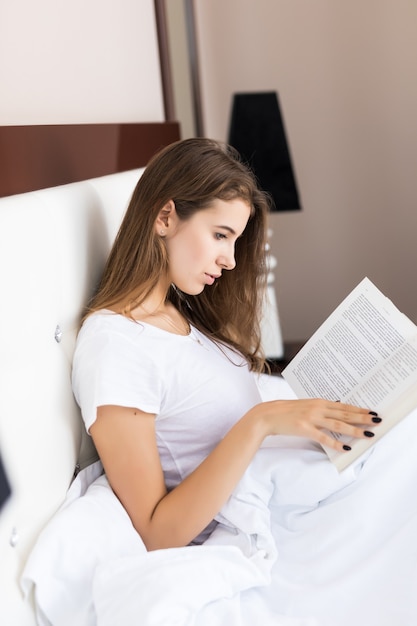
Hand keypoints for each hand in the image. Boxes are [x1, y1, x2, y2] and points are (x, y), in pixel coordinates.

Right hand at [256, 399, 379, 451]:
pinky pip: (323, 437)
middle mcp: (317, 408)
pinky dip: (335, 443)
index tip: (372, 412)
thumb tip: (336, 412)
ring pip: (338, 424)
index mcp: (319, 402)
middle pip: (344, 414)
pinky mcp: (304, 428)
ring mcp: (311, 418)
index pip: (344, 406)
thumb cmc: (286, 412)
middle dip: (363, 418)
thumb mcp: (306, 406)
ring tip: (368, 435)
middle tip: (377, 421)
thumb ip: (320, 409)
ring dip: (354, 430)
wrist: (267, 415)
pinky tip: (345, 448)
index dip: (359, 409)